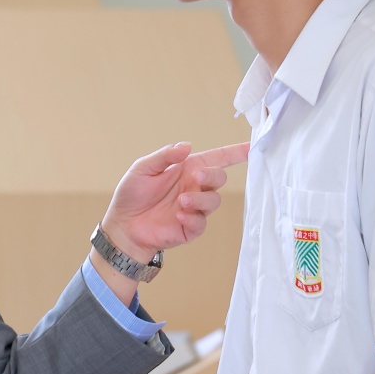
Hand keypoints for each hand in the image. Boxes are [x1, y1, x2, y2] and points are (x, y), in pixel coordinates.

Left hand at [101, 141, 249, 262]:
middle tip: (197, 177)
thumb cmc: (132, 194)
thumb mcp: (142, 169)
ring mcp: (193, 208)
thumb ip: (164, 157)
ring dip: (200, 199)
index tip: (252, 147)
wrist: (122, 225)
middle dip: (212, 176)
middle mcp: (194, 188)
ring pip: (213, 201)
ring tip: (182, 201)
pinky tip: (179, 215)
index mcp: (186, 170)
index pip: (217, 159)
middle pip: (219, 179)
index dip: (235, 153)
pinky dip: (193, 218)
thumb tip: (187, 146)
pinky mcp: (189, 228)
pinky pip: (201, 223)